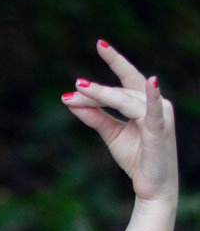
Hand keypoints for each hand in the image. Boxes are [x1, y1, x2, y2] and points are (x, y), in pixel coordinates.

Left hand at [63, 41, 176, 205]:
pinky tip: (153, 82)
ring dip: (104, 95)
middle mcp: (155, 104)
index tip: (100, 43)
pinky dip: (152, 98)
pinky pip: (153, 112)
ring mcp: (159, 116)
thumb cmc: (136, 159)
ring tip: (82, 89)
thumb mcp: (111, 134)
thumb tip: (70, 100)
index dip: (115, 60)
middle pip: (122, 90)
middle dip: (98, 89)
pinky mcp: (159, 130)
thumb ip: (94, 116)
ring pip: (127, 100)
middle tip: (75, 85)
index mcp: (143, 103)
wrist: (150, 187)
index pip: (126, 78)